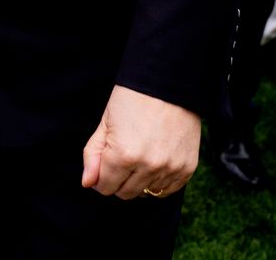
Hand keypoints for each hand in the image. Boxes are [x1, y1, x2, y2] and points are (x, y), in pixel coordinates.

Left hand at [80, 86, 200, 199]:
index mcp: (123, 155)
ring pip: (147, 193)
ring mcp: (170, 168)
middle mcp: (148, 166)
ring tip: (141, 154)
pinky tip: (156, 161)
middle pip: (125, 193)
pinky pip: (168, 190)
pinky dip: (159, 181)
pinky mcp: (187, 168)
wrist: (167, 82)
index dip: (101, 176)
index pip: (105, 187)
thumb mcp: (105, 123)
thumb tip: (88, 183)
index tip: (105, 164)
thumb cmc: (132, 99)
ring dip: (140, 180)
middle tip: (122, 158)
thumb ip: (92, 156)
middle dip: (119, 180)